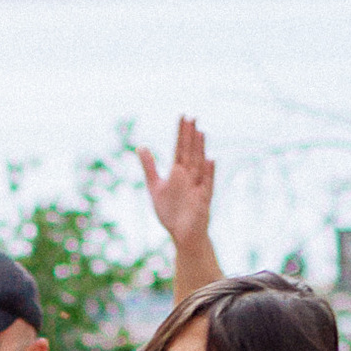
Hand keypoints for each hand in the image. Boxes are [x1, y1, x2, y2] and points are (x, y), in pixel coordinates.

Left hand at [138, 115, 213, 257]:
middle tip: (192, 118)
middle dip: (190, 137)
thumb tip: (141, 146)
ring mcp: (197, 186)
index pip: (180, 148)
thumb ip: (149, 166)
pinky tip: (210, 160)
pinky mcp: (203, 199)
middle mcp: (189, 176)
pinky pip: (207, 184)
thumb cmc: (170, 210)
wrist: (182, 234)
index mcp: (178, 172)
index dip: (181, 134)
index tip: (183, 117)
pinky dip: (209, 172)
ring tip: (200, 133)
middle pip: (190, 153)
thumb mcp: (155, 186)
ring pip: (199, 164)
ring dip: (199, 149)